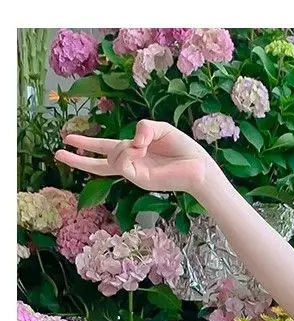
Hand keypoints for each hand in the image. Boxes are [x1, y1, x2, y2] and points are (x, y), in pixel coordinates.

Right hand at [54, 118, 212, 194]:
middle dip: (78, 158)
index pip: (105, 148)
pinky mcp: (138, 180)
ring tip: (142, 145)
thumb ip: (143, 128)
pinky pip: (122, 164)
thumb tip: (133, 140)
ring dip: (122, 149)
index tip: (68, 139)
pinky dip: (127, 153)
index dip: (87, 144)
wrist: (198, 168)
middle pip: (99, 162)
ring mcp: (133, 173)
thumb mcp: (160, 129)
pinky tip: (139, 149)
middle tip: (57, 152)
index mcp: (133, 150)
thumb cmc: (182, 149)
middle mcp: (130, 163)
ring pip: (112, 159)